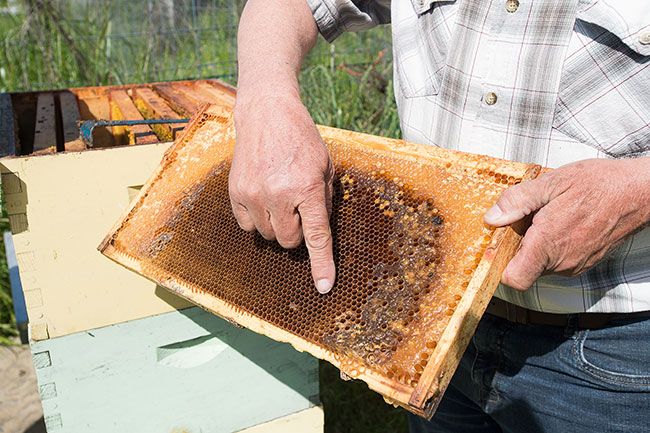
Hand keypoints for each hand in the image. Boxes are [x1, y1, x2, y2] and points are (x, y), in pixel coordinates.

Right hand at [230, 92, 335, 293]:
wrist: (267, 114)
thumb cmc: (301, 139)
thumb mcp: (325, 167)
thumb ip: (324, 201)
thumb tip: (318, 233)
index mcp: (307, 188)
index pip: (316, 236)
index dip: (322, 264)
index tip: (324, 286)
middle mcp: (279, 195)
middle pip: (289, 241)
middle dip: (298, 231)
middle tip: (298, 208)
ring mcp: (253, 195)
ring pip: (268, 235)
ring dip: (277, 225)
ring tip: (280, 198)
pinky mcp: (236, 193)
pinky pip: (247, 227)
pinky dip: (257, 220)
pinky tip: (263, 199)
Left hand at [484, 158, 649, 290]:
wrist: (639, 192)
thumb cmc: (598, 184)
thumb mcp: (551, 183)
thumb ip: (517, 202)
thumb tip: (491, 218)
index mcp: (548, 243)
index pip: (514, 278)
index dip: (499, 265)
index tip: (497, 245)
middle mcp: (562, 262)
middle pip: (523, 267)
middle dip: (517, 246)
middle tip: (525, 218)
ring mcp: (575, 265)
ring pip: (540, 264)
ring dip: (535, 245)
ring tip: (546, 216)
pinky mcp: (584, 263)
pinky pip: (557, 261)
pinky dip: (551, 246)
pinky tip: (560, 222)